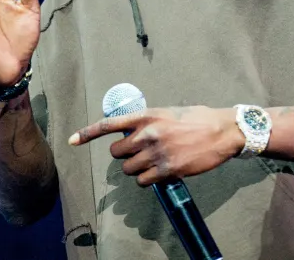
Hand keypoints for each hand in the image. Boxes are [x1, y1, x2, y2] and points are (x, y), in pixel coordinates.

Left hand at [69, 107, 243, 185]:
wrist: (222, 132)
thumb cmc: (197, 119)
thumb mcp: (168, 112)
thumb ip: (147, 121)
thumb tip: (131, 131)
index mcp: (146, 115)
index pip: (109, 124)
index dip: (87, 133)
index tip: (71, 141)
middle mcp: (147, 133)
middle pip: (116, 152)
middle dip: (124, 154)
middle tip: (138, 152)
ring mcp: (156, 153)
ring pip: (128, 169)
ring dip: (136, 168)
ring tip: (152, 162)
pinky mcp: (167, 170)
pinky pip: (143, 181)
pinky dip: (147, 179)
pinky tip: (159, 172)